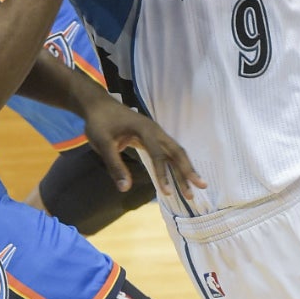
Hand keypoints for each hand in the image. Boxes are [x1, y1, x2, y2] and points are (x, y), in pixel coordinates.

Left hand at [83, 97, 206, 201]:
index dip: (163, 173)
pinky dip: (176, 166)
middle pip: (176, 151)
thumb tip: (125, 188)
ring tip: (195, 187)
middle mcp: (155, 131)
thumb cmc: (100, 123)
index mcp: (145, 130)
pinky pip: (168, 153)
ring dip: (185, 169)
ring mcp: (156, 134)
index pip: (158, 154)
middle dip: (188, 170)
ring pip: (176, 152)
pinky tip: (181, 178)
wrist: (99, 106)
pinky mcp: (153, 139)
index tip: (166, 192)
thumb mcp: (102, 144)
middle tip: (200, 187)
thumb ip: (115, 165)